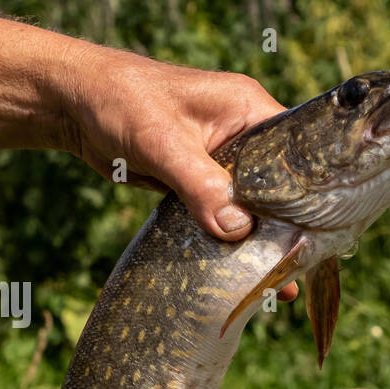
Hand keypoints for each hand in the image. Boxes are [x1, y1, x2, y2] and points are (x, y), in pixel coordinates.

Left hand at [60, 47, 297, 300]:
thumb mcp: (163, 143)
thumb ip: (201, 185)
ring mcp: (222, 159)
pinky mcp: (200, 180)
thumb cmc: (119, 101)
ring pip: (251, 206)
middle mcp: (242, 133)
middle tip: (300, 269)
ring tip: (280, 285)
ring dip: (258, 241)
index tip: (317, 235)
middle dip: (287, 228)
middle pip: (278, 187)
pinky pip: (223, 214)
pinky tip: (240, 273)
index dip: (309, 193)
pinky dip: (228, 240)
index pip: (296, 154)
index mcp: (248, 109)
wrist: (72, 104)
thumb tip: (237, 230)